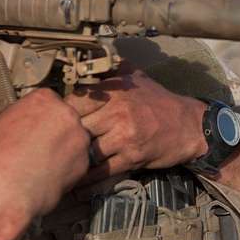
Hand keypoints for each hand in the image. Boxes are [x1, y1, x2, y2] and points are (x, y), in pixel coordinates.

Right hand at [0, 88, 91, 239]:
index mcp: (44, 99)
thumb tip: (27, 118)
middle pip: (66, 121)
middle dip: (56, 135)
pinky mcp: (84, 161)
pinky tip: (48, 177)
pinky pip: (77, 163)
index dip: (43, 120)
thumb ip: (22, 115)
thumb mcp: (0, 123)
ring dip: (63, 152)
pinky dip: (67, 171)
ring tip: (41, 166)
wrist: (2, 190)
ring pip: (74, 142)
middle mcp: (66, 113)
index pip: (51, 103)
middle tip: (40, 150)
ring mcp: (79, 137)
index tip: (37, 131)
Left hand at [67, 68, 208, 180]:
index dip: (60, 113)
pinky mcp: (131, 157)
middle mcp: (118, 112)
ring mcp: (124, 136)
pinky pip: (102, 171)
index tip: (53, 121)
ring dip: (73, 159)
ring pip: (87, 151)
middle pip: (76, 127)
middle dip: (63, 137)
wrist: (189, 125)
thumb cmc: (159, 101)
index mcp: (115, 92)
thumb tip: (87, 57)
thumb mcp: (137, 77)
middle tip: (51, 145)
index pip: (74, 101)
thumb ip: (111, 68)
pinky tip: (74, 182)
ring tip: (57, 165)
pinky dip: (87, 178)